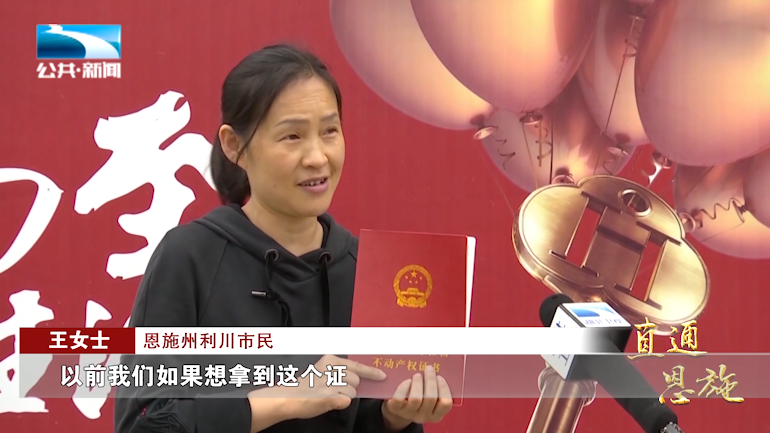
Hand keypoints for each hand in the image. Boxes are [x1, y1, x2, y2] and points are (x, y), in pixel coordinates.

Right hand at [250, 355, 386, 421]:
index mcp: (330, 360)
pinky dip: (339, 403)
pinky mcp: (330, 397)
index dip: (371, 371)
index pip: (357, 365)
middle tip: (333, 388)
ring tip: (328, 394)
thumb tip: (361, 376)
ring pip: (352, 392)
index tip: (382, 375)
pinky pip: (346, 401)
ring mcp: (331, 384)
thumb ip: (339, 371)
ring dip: (344, 395)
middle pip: (356, 380)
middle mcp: (332, 369)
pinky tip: (328, 401)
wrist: (289, 398)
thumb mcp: (322, 370)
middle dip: (350, 386)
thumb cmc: (306, 386)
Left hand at [381, 365, 452, 429]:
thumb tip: (435, 370)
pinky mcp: (396, 409)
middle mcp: (424, 416)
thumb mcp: (429, 396)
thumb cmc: (419, 398)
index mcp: (436, 414)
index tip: (439, 376)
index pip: (446, 404)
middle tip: (429, 368)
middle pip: (430, 398)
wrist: (399, 410)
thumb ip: (435, 387)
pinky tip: (407, 381)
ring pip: (416, 399)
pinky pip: (399, 398)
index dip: (444, 388)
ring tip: (417, 375)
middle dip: (430, 380)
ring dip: (418, 383)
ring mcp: (409, 414)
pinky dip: (404, 387)